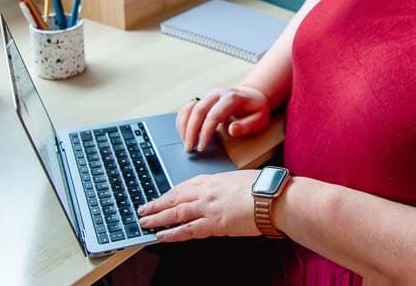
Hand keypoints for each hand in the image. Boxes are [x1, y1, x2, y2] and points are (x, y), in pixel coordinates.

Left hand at [137, 170, 259, 240]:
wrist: (273, 197)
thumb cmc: (262, 188)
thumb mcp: (238, 179)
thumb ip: (223, 187)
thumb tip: (219, 194)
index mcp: (213, 179)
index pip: (184, 186)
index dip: (169, 194)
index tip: (160, 198)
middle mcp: (206, 191)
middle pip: (174, 198)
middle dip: (156, 205)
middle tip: (142, 210)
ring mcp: (208, 207)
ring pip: (175, 213)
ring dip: (157, 219)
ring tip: (144, 224)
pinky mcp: (213, 224)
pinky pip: (187, 230)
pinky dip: (172, 233)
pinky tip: (161, 236)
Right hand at [177, 85, 269, 152]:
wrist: (252, 95)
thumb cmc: (255, 109)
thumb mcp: (260, 119)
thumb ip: (247, 125)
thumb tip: (232, 130)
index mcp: (231, 98)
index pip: (214, 115)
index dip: (206, 132)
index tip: (202, 146)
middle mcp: (217, 93)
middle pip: (198, 111)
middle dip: (191, 131)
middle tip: (189, 148)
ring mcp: (208, 95)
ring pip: (189, 107)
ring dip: (184, 126)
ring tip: (185, 143)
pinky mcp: (202, 98)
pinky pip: (187, 107)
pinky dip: (182, 120)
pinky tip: (183, 132)